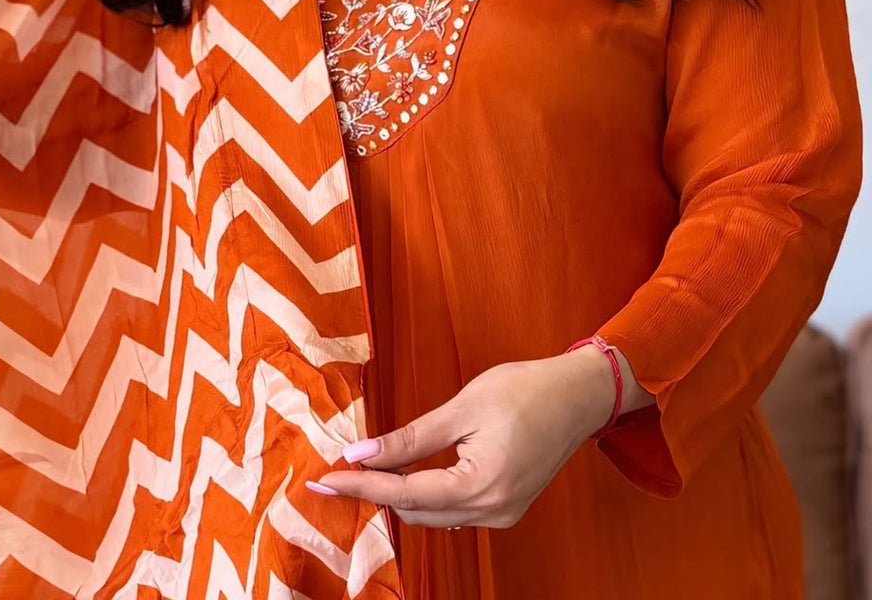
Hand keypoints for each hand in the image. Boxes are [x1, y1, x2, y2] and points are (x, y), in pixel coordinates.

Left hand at [305, 348, 616, 529]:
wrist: (578, 395)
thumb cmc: (525, 389)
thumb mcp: (462, 407)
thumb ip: (411, 436)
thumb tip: (363, 453)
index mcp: (481, 486)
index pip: (405, 494)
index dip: (361, 486)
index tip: (324, 480)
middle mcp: (493, 511)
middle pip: (417, 511)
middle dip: (376, 492)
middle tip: (339, 470)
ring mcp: (502, 514)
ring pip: (434, 514)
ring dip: (400, 494)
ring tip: (366, 471)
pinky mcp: (507, 507)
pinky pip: (455, 510)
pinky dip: (427, 494)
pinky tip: (408, 474)